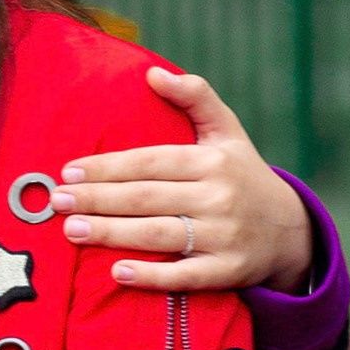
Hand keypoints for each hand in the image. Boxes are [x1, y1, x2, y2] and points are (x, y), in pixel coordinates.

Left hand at [51, 66, 314, 293]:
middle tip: (58, 201)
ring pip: (159, 234)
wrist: (291, 230)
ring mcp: (224, 236)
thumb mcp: (228, 132)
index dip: (108, 166)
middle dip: (99, 199)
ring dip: (112, 234)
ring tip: (72, 231)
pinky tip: (118, 272)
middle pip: (147, 198)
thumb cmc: (243, 175)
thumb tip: (152, 73)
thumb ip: (195, 97)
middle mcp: (218, 197)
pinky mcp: (227, 271)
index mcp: (213, 160)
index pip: (151, 162)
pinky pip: (185, 276)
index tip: (68, 170)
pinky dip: (153, 276)